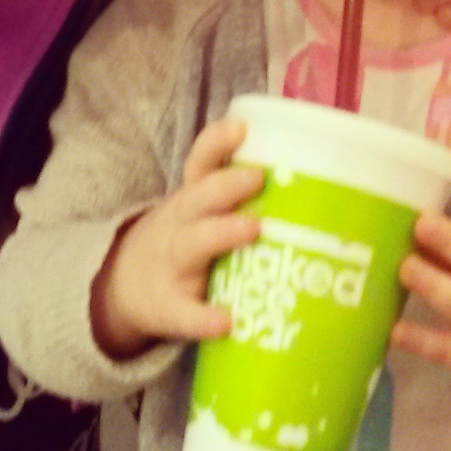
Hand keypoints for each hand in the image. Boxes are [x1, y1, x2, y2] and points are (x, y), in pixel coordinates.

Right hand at [91, 119, 263, 359]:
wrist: (124, 287)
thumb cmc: (188, 242)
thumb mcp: (202, 214)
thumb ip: (247, 200)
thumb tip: (326, 184)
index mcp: (193, 199)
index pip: (200, 162)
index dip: (217, 143)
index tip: (241, 128)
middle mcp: (181, 225)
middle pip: (197, 199)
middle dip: (225, 186)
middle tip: (257, 178)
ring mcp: (172, 266)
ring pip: (192, 245)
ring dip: (221, 235)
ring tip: (252, 230)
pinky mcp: (167, 308)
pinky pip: (184, 314)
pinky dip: (202, 319)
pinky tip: (226, 322)